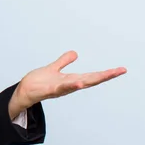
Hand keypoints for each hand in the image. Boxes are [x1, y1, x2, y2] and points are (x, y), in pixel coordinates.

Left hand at [8, 50, 126, 117]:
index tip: (120, 69)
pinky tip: (78, 83)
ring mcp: (60, 88)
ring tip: (103, 75)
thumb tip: (75, 53)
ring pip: (78, 84)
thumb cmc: (38, 82)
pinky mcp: (49, 90)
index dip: (106, 73)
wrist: (24, 91)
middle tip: (120, 71)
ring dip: (89, 80)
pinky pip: (61, 88)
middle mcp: (69, 85)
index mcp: (71, 79)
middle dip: (105, 76)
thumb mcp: (53, 68)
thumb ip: (63, 61)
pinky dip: (70, 86)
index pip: (92, 76)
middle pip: (90, 79)